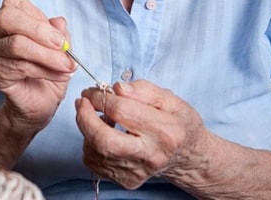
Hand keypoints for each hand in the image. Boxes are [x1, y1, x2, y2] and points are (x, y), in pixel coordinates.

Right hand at [0, 0, 76, 131]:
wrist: (37, 101)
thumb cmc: (47, 67)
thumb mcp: (59, 47)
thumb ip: (59, 32)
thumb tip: (59, 23)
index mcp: (11, 16)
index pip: (15, 4)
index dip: (39, 20)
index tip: (61, 38)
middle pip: (8, 19)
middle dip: (39, 32)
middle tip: (63, 47)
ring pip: (16, 45)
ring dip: (47, 56)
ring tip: (68, 66)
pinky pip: (19, 67)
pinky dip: (45, 71)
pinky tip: (60, 76)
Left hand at [75, 80, 207, 189]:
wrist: (188, 156)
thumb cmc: (179, 123)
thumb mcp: (170, 99)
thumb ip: (143, 90)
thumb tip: (117, 88)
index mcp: (164, 131)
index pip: (122, 111)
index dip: (101, 98)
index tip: (93, 90)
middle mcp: (150, 155)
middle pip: (105, 141)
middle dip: (85, 118)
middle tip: (82, 102)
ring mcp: (137, 172)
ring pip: (96, 153)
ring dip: (87, 130)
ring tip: (95, 115)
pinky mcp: (127, 181)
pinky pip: (96, 164)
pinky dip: (90, 144)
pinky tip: (101, 132)